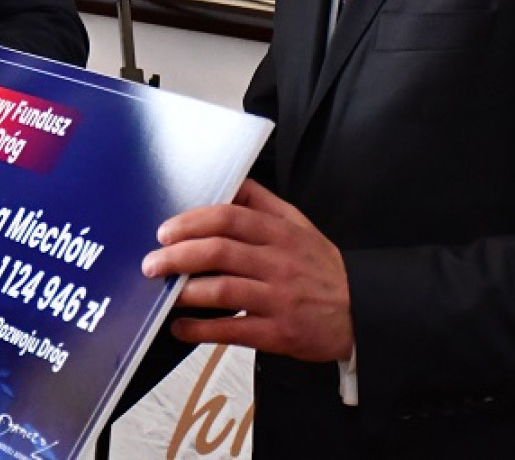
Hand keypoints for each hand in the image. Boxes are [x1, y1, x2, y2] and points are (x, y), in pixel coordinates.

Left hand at [140, 179, 352, 362]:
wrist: (362, 313)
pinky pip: (233, 330)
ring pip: (222, 290)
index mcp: (281, 232)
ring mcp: (278, 298)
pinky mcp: (279, 332)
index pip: (229, 217)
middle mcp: (278, 262)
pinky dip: (201, 330)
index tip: (165, 232)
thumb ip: (264, 203)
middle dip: (177, 256)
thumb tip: (232, 182)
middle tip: (152, 264)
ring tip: (163, 294)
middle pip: (219, 251)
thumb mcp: (300, 225)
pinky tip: (181, 329)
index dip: (192, 222)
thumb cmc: (322, 268)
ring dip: (185, 292)